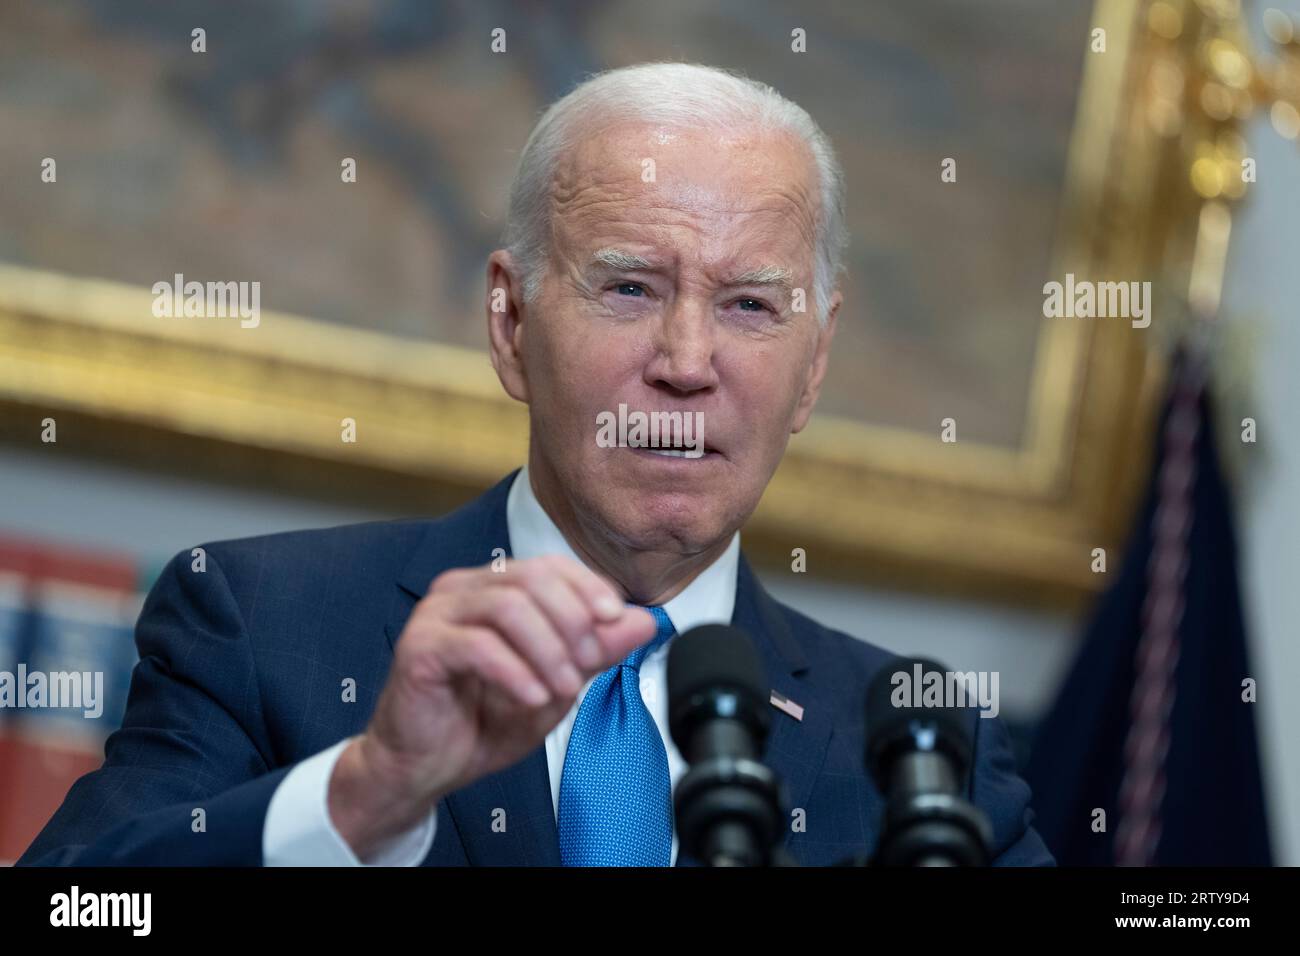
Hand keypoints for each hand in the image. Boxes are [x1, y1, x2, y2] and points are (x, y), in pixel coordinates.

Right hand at [327, 554, 655, 857]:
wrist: (425, 768)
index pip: (550, 566)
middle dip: (573, 621)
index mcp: (494, 589)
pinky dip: (515, 672)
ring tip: (563, 688)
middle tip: (589, 663)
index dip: (588, 588)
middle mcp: (463, 591)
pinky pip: (477, 645)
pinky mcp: (420, 648)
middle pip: (532, 578)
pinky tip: (532, 697)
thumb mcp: (556, 686)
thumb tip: (643, 622)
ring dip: (548, 649)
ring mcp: (437, 615)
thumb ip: (596, 652)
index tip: (616, 619)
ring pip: (508, 607)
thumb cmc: (481, 722)